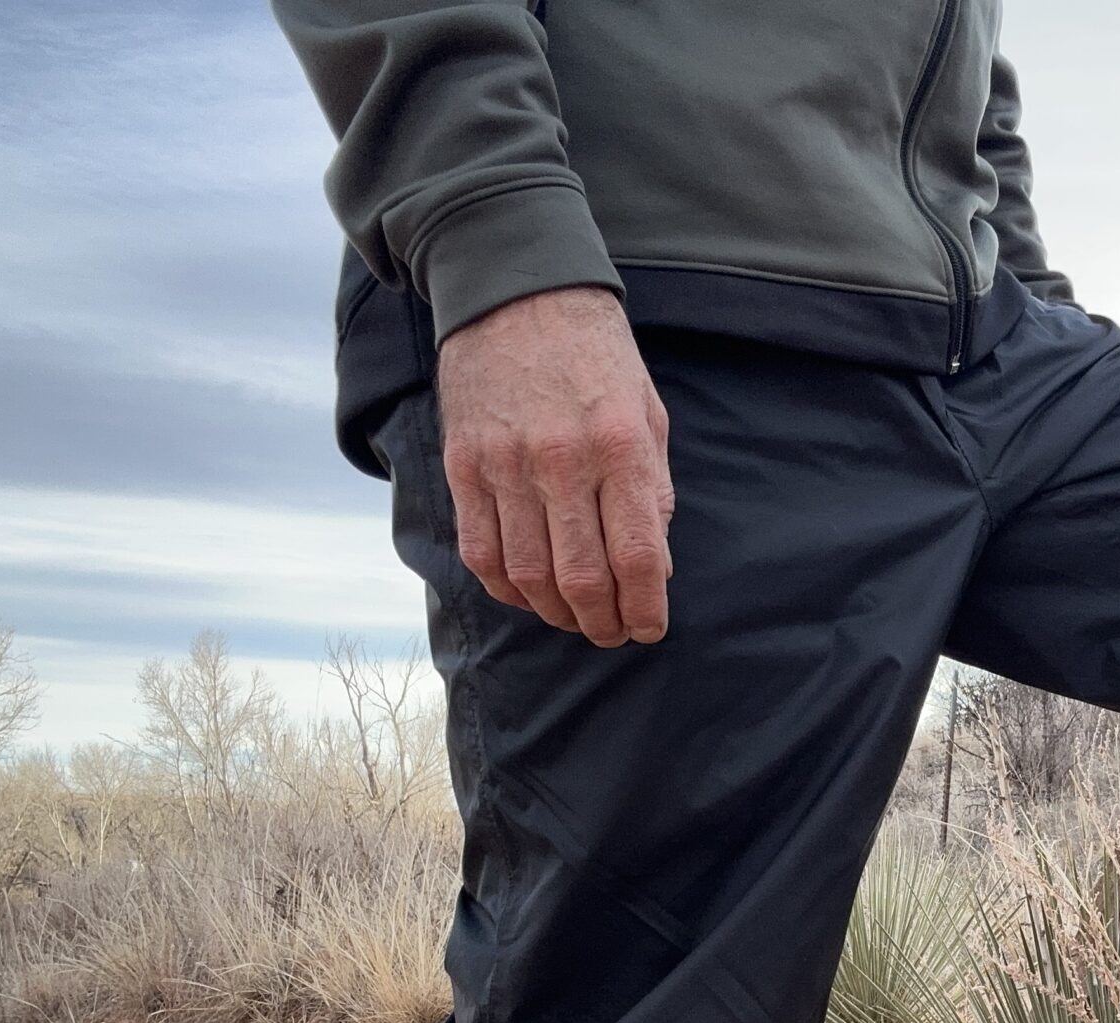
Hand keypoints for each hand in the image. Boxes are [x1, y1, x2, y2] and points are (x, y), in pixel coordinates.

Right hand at [436, 286, 674, 645]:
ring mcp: (506, 466)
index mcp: (620, 447)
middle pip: (581, 579)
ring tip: (575, 618)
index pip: (638, 557)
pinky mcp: (464, 465)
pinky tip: (528, 592)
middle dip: (603, 622)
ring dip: (556, 613)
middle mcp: (562, 462)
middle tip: (612, 632)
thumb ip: (653, 487)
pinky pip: (481, 551)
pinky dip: (506, 587)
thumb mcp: (646, 410)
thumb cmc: (595, 353)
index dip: (646, 608)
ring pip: (529, 576)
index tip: (649, 628)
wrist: (516, 292)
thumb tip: (654, 563)